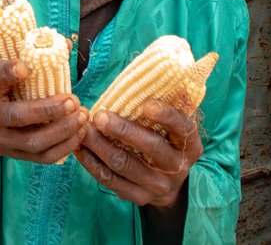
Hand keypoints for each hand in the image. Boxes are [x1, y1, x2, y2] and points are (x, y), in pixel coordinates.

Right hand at [0, 60, 87, 185]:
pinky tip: (79, 132)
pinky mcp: (19, 156)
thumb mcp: (6, 74)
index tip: (26, 66)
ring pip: (33, 141)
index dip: (8, 72)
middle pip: (17, 116)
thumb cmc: (2, 92)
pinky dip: (64, 147)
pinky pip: (43, 157)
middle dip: (47, 110)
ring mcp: (3, 141)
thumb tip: (66, 44)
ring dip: (61, 130)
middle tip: (72, 100)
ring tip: (81, 115)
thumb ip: (31, 59)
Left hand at [74, 101, 202, 207]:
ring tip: (84, 129)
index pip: (181, 127)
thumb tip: (157, 73)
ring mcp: (157, 185)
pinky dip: (93, 164)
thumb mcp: (176, 126)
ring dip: (100, 145)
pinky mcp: (138, 196)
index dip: (166, 115)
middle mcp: (177, 166)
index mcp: (190, 145)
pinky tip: (81, 149)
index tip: (147, 105)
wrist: (170, 185)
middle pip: (150, 147)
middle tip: (99, 116)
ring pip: (125, 164)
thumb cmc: (167, 141)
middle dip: (122, 130)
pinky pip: (111, 181)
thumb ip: (170, 104)